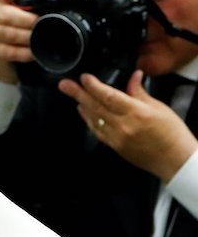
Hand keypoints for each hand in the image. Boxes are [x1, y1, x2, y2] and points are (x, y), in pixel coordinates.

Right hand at [0, 0, 39, 83]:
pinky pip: (10, 51)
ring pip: (8, 34)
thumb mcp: (27, 1)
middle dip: (26, 20)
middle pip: (5, 15)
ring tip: (40, 36)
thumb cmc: (18, 16)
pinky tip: (34, 51)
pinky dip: (24, 52)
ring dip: (27, 37)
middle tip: (40, 21)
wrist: (2, 41)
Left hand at [59, 70, 197, 181]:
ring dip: (82, 105)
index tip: (84, 78)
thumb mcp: (158, 107)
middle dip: (78, 94)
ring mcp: (116, 137)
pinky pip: (97, 130)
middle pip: (96, 106)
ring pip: (93, 118)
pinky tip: (83, 111)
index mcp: (136, 112)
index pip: (109, 96)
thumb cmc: (171, 132)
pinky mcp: (113, 146)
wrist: (172, 159)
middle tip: (64, 85)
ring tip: (73, 94)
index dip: (94, 86)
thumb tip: (133, 77)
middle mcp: (123, 125)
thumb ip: (140, 92)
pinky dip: (88, 119)